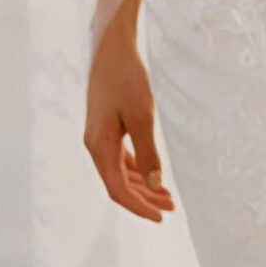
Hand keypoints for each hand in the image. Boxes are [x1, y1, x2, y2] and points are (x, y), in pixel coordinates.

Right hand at [84, 30, 174, 222]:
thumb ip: (148, 152)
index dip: (139, 206)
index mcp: (98, 147)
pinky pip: (121, 157)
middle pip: (118, 184)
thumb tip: (156, 184)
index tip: (161, 217)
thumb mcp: (142, 116)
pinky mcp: (106, 128)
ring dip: (143, 184)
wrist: (111, 48)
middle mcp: (95, 146)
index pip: (117, 189)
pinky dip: (137, 168)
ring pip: (120, 171)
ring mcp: (99, 137)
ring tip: (167, 196)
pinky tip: (151, 174)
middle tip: (171, 208)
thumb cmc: (127, 78)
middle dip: (144, 198)